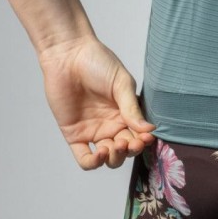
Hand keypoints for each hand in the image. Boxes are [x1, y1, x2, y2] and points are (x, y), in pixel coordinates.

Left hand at [37, 35, 156, 170]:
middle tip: (130, 142)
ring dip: (114, 158)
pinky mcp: (74, 134)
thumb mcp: (121, 83)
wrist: (69, 55)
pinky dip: (93, 162)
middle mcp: (111, 124)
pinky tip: (99, 153)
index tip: (147, 137)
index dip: (143, 140)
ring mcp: (93, 130)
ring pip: (108, 157)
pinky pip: (84, 158)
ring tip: (115, 146)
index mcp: (125, 112)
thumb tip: (148, 129)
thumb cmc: (98, 62)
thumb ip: (132, 108)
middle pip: (125, 150)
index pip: (138, 134)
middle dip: (130, 151)